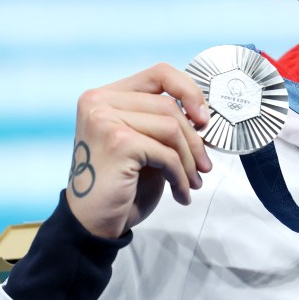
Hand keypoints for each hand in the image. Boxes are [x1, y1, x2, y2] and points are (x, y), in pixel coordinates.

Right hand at [65, 63, 212, 238]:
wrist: (94, 225)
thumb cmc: (121, 186)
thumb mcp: (144, 144)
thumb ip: (163, 121)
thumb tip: (203, 114)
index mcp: (105, 96)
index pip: (159, 73)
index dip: (189, 91)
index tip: (204, 119)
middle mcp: (99, 101)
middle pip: (168, 105)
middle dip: (194, 140)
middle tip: (204, 166)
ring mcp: (105, 119)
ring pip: (171, 128)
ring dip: (189, 160)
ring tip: (192, 182)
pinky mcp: (117, 142)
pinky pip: (167, 153)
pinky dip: (180, 176)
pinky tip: (181, 193)